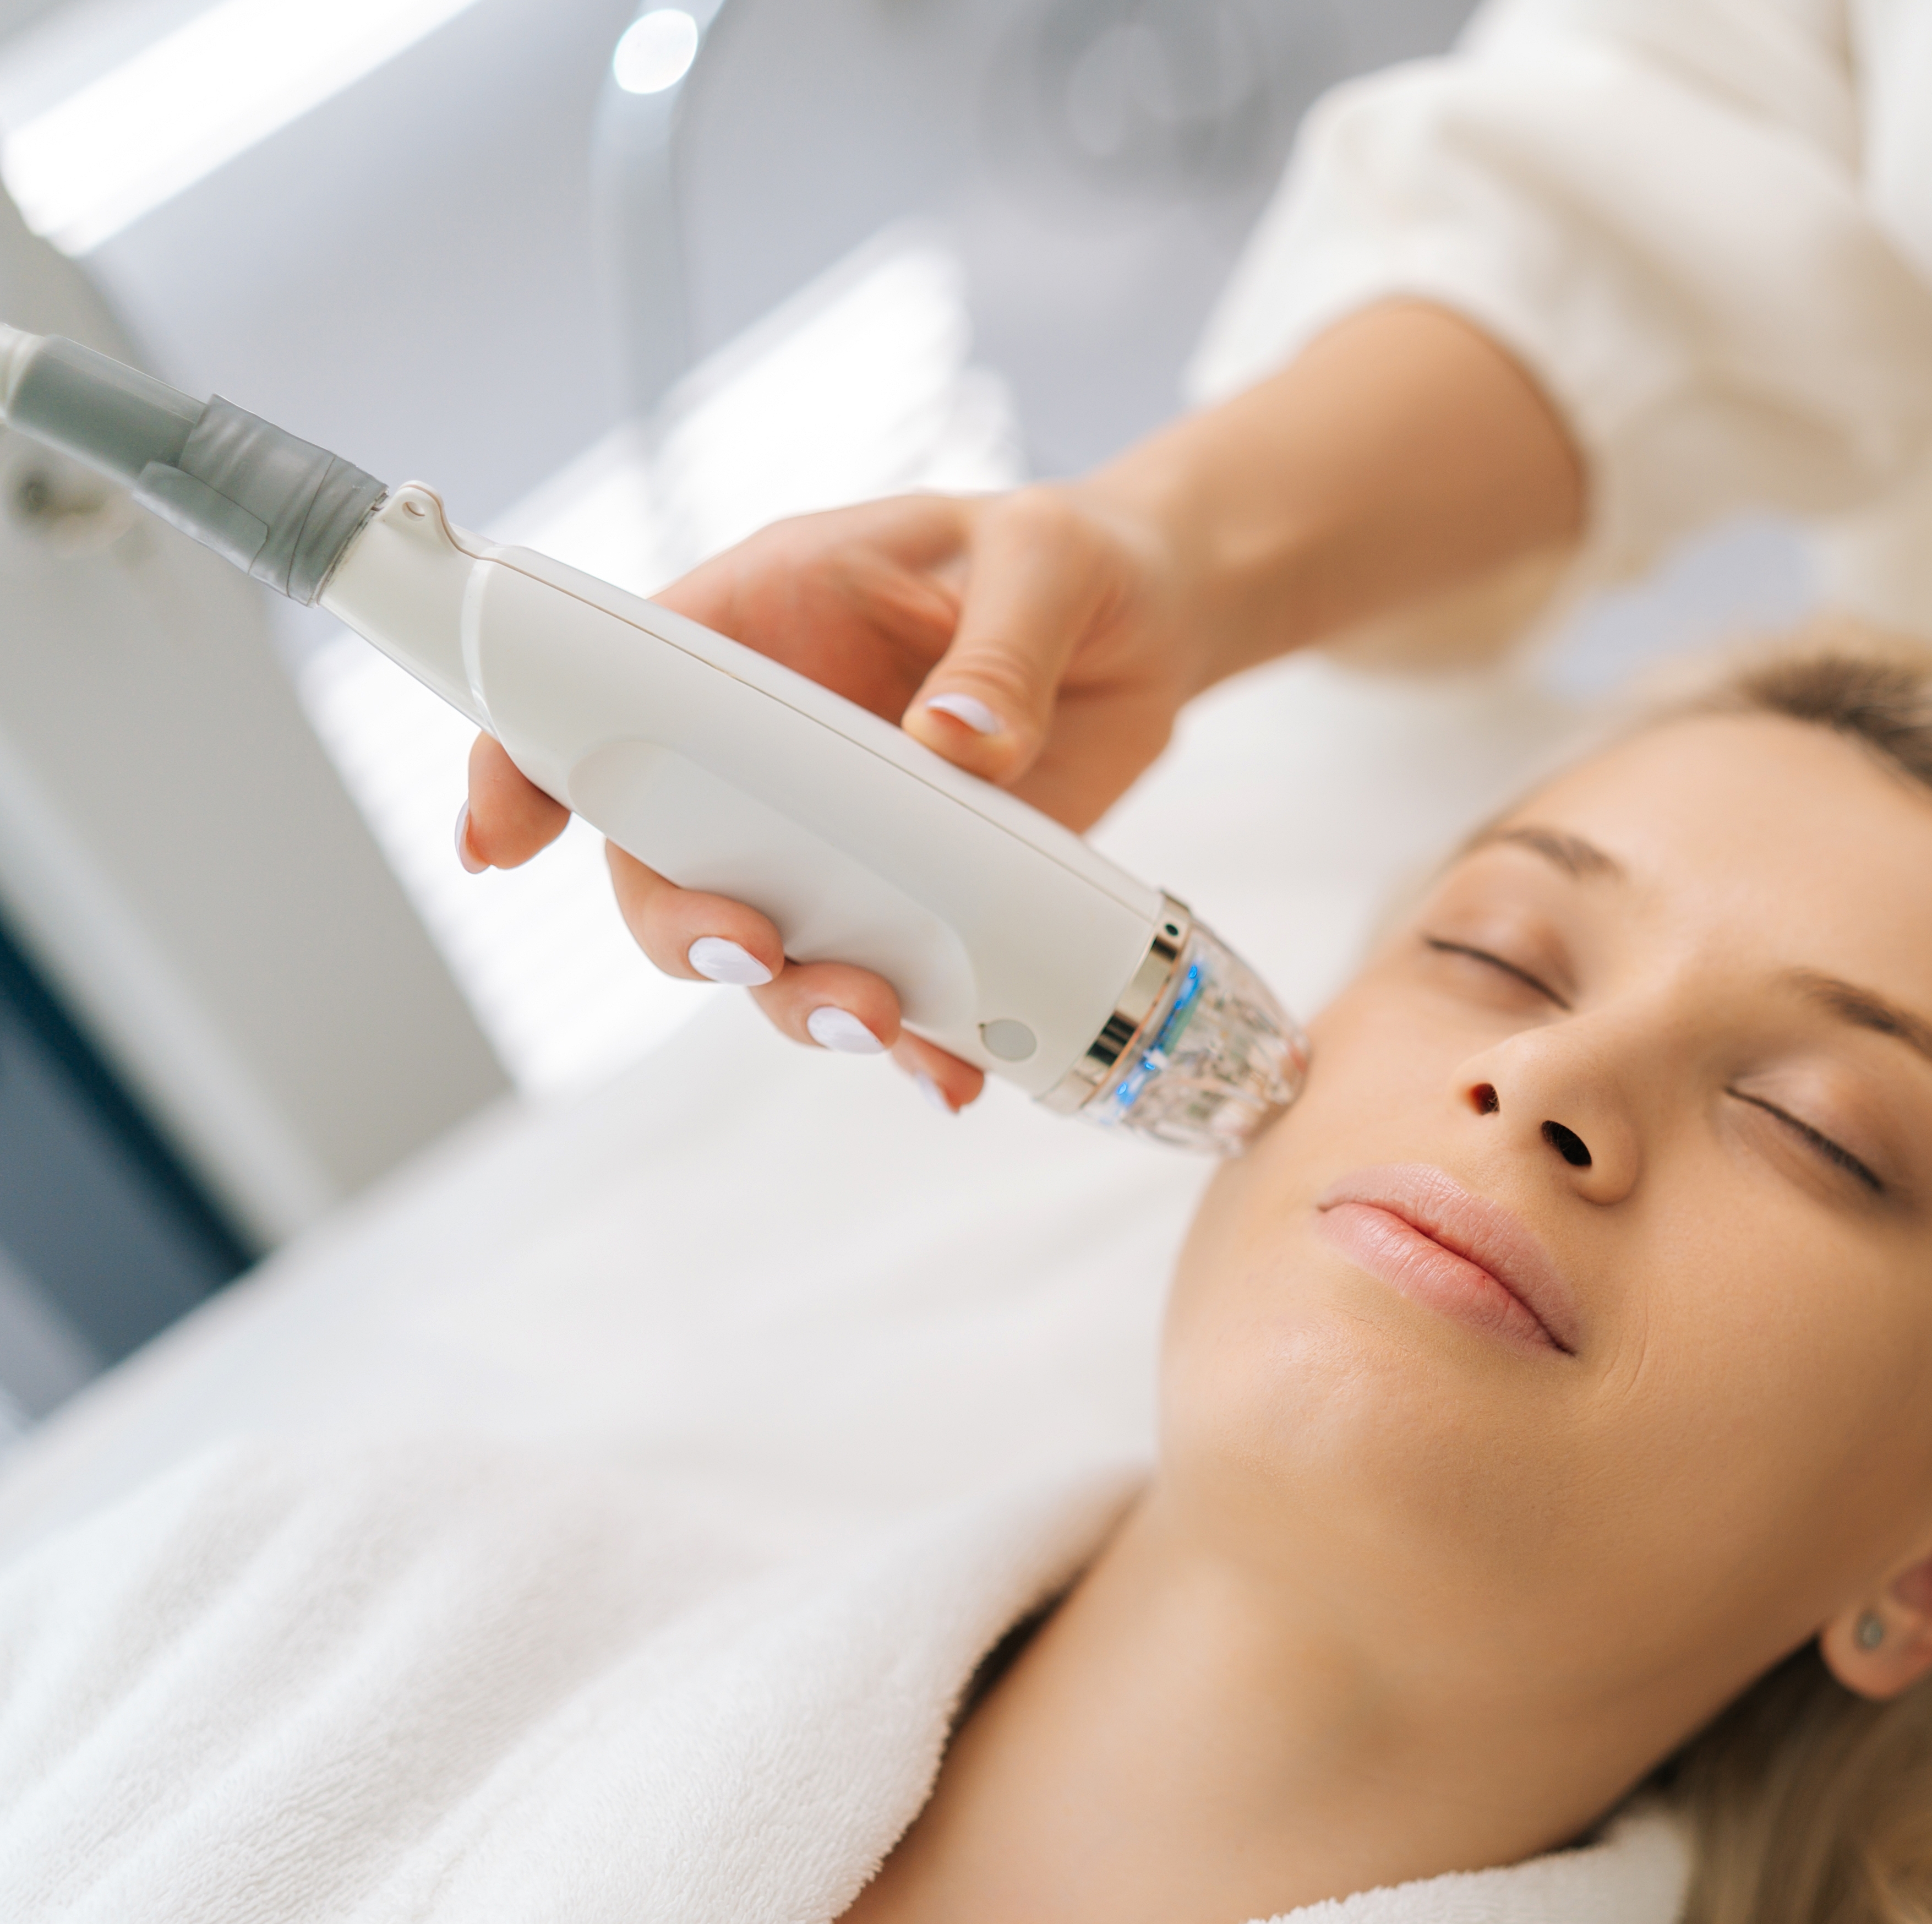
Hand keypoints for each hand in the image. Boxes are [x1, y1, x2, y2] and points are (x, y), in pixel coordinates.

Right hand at [456, 482, 1205, 1106]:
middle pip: (666, 860)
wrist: (1155, 629)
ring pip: (771, 944)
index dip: (523, 768)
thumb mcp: (1046, 561)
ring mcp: (843, 840)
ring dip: (801, 1000)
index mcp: (756, 631)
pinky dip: (919, 1045)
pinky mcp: (928, 901)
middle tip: (757, 953)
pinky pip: (896, 987)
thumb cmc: (1072, 560)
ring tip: (879, 1022)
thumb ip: (1003, 646)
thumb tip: (958, 743)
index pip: (600, 692)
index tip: (498, 846)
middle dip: (687, 928)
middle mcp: (771, 753)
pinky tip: (952, 1077)